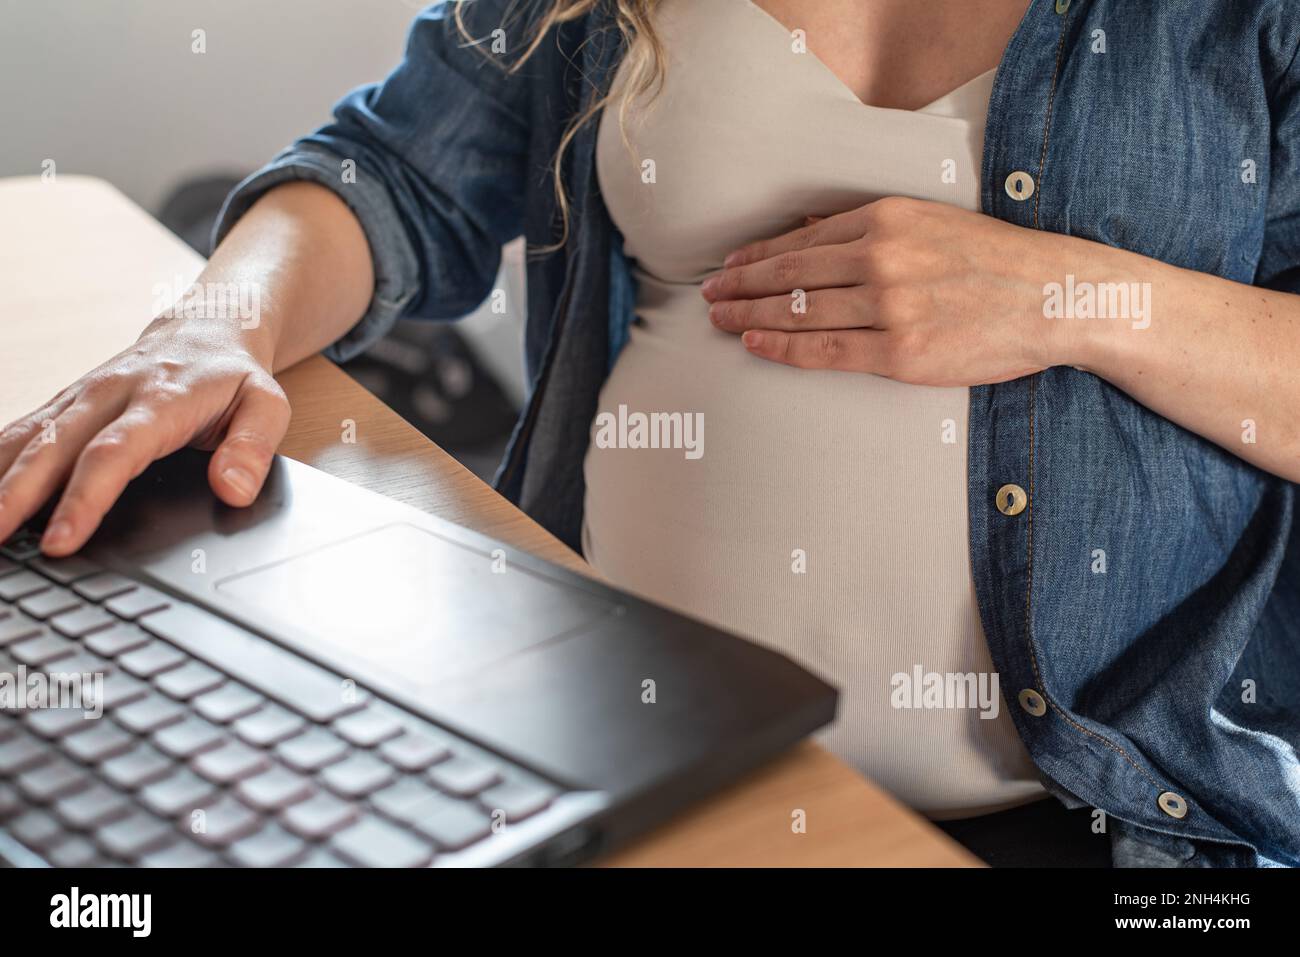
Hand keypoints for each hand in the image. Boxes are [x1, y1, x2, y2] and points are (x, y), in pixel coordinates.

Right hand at [0, 315, 289, 555]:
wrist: (206, 328)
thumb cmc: (233, 376)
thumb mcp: (267, 405)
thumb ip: (253, 447)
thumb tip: (233, 488)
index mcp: (159, 399)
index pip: (115, 451)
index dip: (86, 495)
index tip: (63, 537)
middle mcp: (109, 395)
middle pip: (54, 446)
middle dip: (17, 495)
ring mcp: (80, 397)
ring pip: (27, 437)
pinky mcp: (65, 403)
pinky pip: (20, 430)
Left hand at [701, 196, 1087, 385]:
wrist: (1055, 296)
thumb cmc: (995, 261)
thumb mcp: (931, 221)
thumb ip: (874, 227)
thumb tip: (814, 230)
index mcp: (887, 219)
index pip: (803, 240)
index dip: (758, 257)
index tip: (730, 268)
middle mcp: (881, 257)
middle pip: (791, 275)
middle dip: (741, 287)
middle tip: (709, 298)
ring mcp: (890, 306)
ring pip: (800, 312)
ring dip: (751, 316)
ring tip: (721, 322)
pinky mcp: (901, 351)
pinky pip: (826, 350)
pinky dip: (784, 346)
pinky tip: (756, 344)